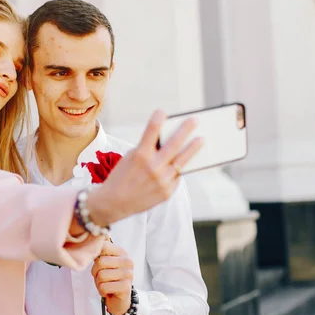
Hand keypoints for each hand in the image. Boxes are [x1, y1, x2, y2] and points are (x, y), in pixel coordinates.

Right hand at [87, 111, 202, 225]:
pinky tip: (181, 163)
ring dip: (192, 149)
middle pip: (174, 145)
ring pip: (182, 162)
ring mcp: (162, 181)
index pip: (151, 132)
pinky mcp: (167, 192)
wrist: (114, 203)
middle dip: (185, 130)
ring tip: (201, 139)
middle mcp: (153, 167)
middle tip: (194, 120)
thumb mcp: (130, 158)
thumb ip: (147, 149)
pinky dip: (178, 169)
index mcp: (140, 156)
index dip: (157, 120)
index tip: (162, 111)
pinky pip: (177, 177)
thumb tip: (165, 142)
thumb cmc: (121, 177)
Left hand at [91, 239, 133, 314]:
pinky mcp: (126, 287)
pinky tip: (108, 291)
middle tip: (101, 277)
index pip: (103, 247)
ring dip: (98, 283)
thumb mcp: (105, 262)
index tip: (99, 264)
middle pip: (100, 262)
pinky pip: (104, 287)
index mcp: (122, 252)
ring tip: (105, 284)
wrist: (119, 299)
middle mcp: (127, 261)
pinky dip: (102, 291)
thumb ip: (102, 249)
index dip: (95, 257)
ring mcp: (128, 274)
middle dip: (95, 273)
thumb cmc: (109, 278)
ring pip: (101, 275)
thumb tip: (99, 232)